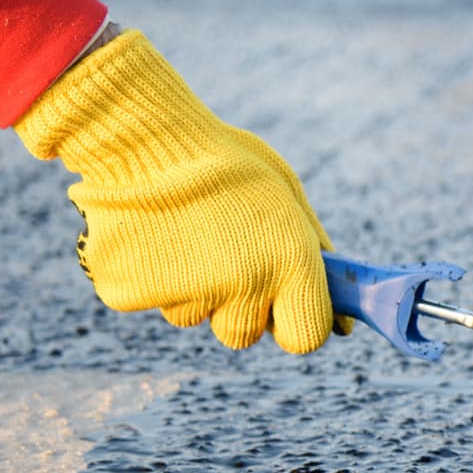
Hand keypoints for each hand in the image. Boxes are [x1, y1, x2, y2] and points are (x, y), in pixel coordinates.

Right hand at [16, 29, 346, 352]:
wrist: (141, 135)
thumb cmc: (223, 162)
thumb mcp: (286, 196)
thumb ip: (315, 256)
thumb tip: (341, 323)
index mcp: (289, 261)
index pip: (305, 337)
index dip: (294, 323)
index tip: (285, 306)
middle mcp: (243, 285)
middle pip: (243, 333)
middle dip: (237, 305)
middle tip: (223, 254)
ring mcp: (184, 294)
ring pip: (193, 314)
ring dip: (190, 286)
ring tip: (182, 230)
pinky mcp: (131, 294)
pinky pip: (149, 299)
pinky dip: (147, 275)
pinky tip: (148, 233)